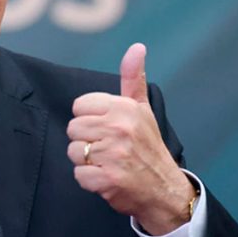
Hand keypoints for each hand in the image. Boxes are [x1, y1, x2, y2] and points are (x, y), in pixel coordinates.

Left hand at [66, 43, 194, 234]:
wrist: (164, 189)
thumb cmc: (148, 146)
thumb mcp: (142, 108)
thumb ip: (133, 77)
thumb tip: (137, 47)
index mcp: (124, 108)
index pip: (79, 106)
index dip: (89, 118)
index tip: (106, 127)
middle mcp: (119, 128)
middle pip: (73, 128)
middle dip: (86, 140)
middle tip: (107, 147)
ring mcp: (113, 154)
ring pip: (74, 151)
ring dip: (86, 161)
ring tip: (107, 161)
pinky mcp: (107, 179)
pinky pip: (78, 175)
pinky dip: (89, 180)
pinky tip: (106, 177)